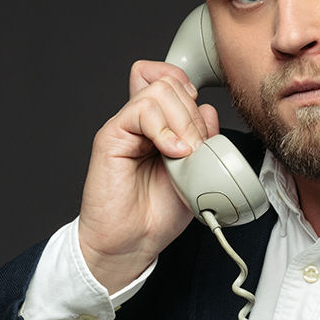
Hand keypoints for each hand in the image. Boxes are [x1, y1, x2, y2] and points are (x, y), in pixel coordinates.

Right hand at [76, 61, 220, 291]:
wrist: (132, 242)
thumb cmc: (158, 213)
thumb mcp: (195, 171)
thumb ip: (202, 139)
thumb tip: (208, 110)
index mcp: (159, 126)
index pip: (169, 78)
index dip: (189, 87)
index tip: (201, 119)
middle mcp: (141, 122)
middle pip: (170, 82)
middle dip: (193, 114)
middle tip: (196, 149)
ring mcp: (126, 127)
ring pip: (159, 90)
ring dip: (182, 122)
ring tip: (185, 154)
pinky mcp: (111, 136)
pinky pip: (140, 110)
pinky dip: (164, 129)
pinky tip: (172, 153)